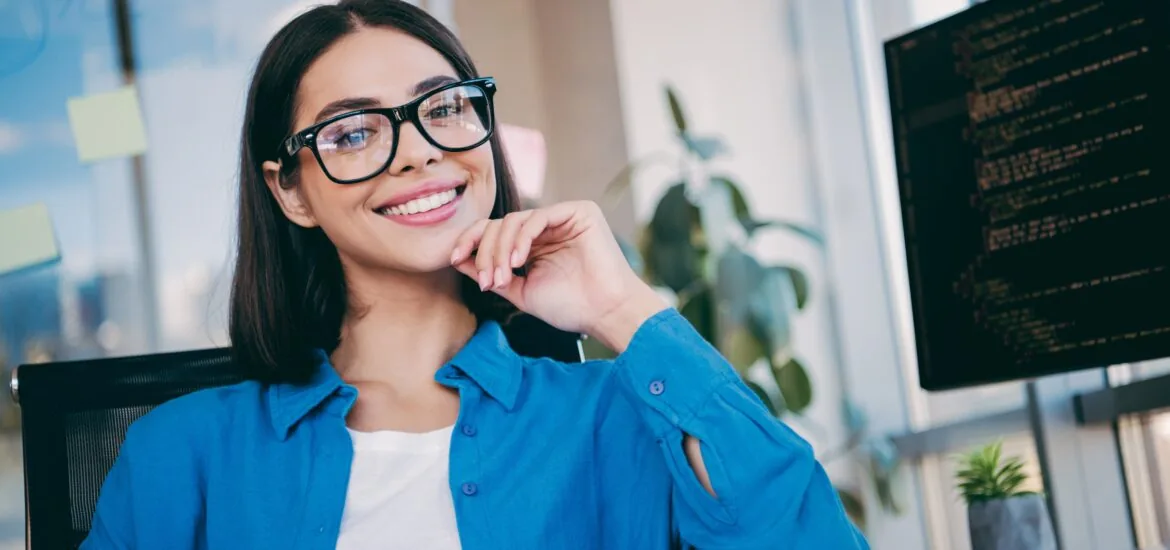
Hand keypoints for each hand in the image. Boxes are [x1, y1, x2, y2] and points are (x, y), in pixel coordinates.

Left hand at [450, 201, 665, 350]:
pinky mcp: (579, 211)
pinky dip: (522, 238)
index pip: (495, 232)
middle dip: (485, 251)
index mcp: (534, 243)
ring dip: (500, 248)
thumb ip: (491, 273)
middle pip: (500, 224)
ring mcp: (563, 217)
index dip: (470, 242)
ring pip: (514, 219)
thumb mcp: (520, 291)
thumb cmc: (570, 307)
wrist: (605, 313)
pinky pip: (537, 216)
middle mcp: (547, 227)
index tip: (452, 259)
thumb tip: (457, 258)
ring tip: (501, 277)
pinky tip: (518, 261)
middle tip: (486, 280)